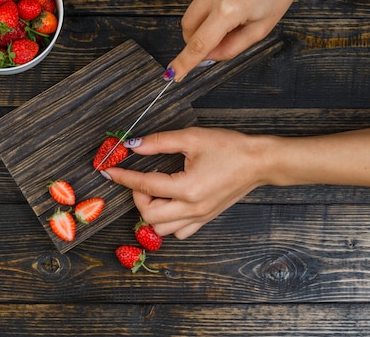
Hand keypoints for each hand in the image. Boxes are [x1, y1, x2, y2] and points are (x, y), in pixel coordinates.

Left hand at [104, 127, 269, 238]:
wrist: (260, 161)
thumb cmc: (230, 148)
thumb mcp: (191, 138)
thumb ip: (159, 142)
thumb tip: (133, 145)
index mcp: (187, 188)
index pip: (144, 186)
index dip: (123, 177)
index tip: (109, 171)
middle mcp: (192, 208)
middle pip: (149, 215)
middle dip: (137, 196)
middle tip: (140, 177)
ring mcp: (199, 217)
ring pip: (161, 229)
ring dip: (151, 211)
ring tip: (155, 190)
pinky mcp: (205, 218)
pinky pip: (179, 231)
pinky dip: (168, 221)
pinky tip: (169, 202)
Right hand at [170, 0, 310, 79]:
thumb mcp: (261, 28)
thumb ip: (231, 47)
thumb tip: (208, 56)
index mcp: (229, 9)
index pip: (199, 43)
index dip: (184, 61)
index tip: (173, 73)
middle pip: (188, 28)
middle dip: (197, 38)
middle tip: (217, 37)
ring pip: (191, 11)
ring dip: (205, 17)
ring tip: (231, 6)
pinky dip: (208, 0)